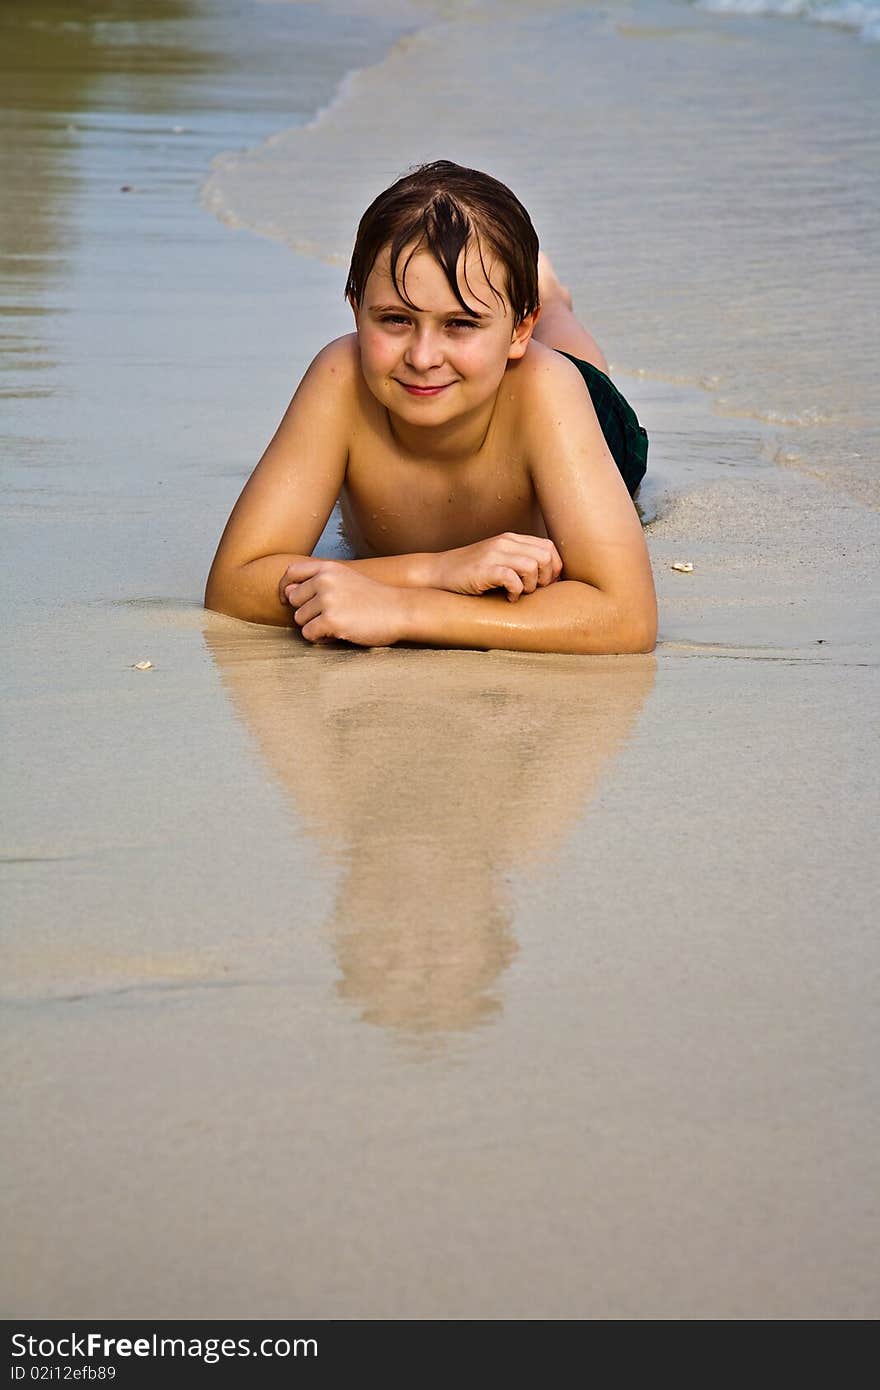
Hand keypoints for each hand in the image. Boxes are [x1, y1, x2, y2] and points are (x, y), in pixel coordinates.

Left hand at [279, 558, 408, 646]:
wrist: (400, 610)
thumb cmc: (374, 598)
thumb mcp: (346, 579)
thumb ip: (319, 581)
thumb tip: (287, 592)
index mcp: (328, 568)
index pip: (291, 572)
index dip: (284, 587)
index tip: (285, 599)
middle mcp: (324, 581)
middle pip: (294, 601)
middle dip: (307, 612)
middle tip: (329, 616)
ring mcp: (327, 600)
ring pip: (300, 619)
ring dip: (315, 626)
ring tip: (338, 624)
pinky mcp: (330, 620)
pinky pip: (309, 634)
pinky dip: (320, 638)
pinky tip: (338, 633)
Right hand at [430, 533, 562, 600]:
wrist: (438, 572)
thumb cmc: (471, 572)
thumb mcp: (498, 559)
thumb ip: (520, 560)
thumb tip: (550, 577)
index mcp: (511, 539)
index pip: (549, 547)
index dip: (554, 568)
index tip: (546, 583)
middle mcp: (505, 543)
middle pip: (545, 556)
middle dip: (546, 578)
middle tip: (534, 590)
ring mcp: (494, 555)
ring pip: (532, 566)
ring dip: (531, 585)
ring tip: (520, 593)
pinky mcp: (484, 570)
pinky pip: (513, 578)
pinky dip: (516, 591)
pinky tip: (508, 597)